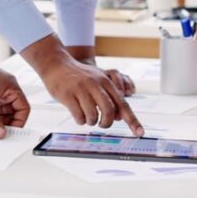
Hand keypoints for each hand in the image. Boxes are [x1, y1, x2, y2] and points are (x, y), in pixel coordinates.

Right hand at [24, 36, 143, 134]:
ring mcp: (81, 89)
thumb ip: (109, 97)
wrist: (57, 64)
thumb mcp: (98, 81)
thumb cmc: (79, 76)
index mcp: (106, 82)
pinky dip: (80, 121)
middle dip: (106, 123)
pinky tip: (77, 114)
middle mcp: (96, 85)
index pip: (123, 104)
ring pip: (93, 117)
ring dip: (90, 121)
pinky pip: (79, 117)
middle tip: (101, 124)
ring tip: (86, 116)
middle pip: (109, 112)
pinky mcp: (68, 95)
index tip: (139, 133)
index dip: (132, 120)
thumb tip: (119, 117)